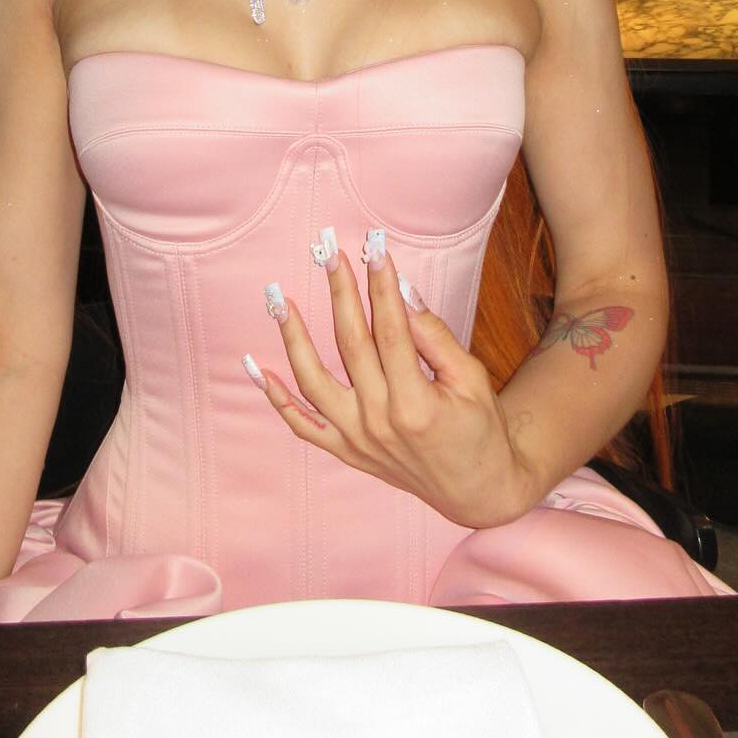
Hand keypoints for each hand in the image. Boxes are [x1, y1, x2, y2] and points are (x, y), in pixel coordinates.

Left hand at [245, 230, 538, 529]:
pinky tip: (257, 368)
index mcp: (415, 405)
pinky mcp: (346, 451)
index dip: (381, 286)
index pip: (391, 331)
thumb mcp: (471, 379)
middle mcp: (378, 423)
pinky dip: (277, 399)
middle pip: (351, 345)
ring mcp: (356, 440)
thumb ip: (435, 336)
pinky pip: (302, 425)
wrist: (476, 489)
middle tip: (329, 253)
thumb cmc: (479, 428)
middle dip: (340, 293)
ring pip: (312, 381)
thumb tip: (402, 290)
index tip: (374, 248)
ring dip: (293, 338)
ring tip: (277, 299)